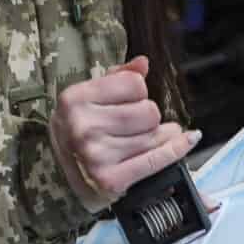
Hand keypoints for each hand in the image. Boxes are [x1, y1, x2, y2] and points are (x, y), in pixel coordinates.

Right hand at [50, 55, 199, 211]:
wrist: (55, 176)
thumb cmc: (77, 132)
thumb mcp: (87, 99)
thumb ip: (116, 77)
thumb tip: (143, 63)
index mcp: (75, 99)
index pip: (134, 83)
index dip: (137, 92)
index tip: (128, 102)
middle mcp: (84, 127)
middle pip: (148, 111)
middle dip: (148, 117)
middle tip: (134, 125)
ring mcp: (96, 155)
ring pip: (154, 135)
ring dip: (159, 135)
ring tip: (147, 137)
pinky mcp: (110, 180)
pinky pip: (157, 159)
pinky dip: (176, 149)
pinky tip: (188, 139)